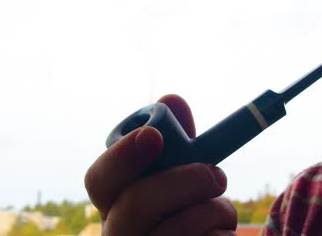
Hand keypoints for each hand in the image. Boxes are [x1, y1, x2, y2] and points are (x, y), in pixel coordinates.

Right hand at [85, 94, 236, 235]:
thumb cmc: (184, 208)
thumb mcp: (180, 175)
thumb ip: (177, 141)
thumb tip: (172, 100)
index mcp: (114, 204)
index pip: (99, 180)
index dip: (122, 156)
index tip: (153, 135)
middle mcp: (119, 233)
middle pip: (136, 204)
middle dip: (183, 180)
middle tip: (217, 174)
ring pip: (177, 230)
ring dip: (213, 210)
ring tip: (221, 209)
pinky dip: (221, 234)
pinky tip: (218, 234)